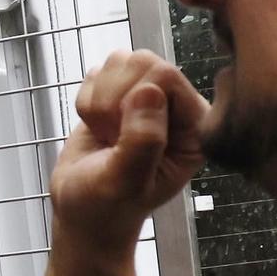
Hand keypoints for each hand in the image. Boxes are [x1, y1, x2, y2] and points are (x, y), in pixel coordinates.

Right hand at [50, 50, 208, 250]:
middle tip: (112, 138)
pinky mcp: (120, 94)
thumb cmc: (106, 208)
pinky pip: (99, 71)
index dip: (134, 100)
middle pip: (143, 61)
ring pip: (120, 61)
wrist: (82, 214)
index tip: (122, 137)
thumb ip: (143, 141)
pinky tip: (96, 129)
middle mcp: (177, 108)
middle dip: (113, 100)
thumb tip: (150, 91)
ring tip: (106, 135)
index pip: (167, 77)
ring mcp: (149, 97)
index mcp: (195, 128)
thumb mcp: (126, 183)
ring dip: (99, 100)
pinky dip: (87, 100)